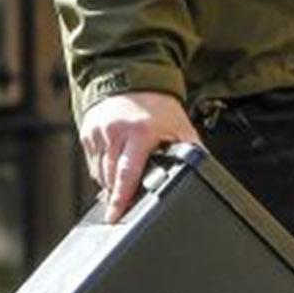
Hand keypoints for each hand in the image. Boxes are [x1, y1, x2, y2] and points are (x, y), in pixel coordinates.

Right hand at [80, 91, 200, 223]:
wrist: (131, 76)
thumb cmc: (159, 107)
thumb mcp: (180, 128)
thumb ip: (192, 152)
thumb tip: (207, 175)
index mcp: (139, 133)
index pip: (127, 173)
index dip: (120, 198)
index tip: (114, 216)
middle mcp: (115, 132)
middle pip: (110, 177)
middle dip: (116, 196)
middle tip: (122, 210)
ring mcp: (98, 132)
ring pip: (99, 172)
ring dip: (110, 184)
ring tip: (123, 187)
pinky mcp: (87, 132)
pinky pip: (93, 163)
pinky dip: (103, 171)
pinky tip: (115, 170)